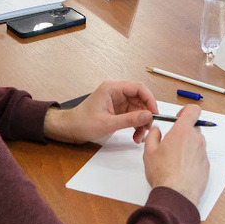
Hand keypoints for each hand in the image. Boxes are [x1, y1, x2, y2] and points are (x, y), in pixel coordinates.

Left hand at [43, 81, 158, 144]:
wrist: (70, 129)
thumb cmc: (82, 123)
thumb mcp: (108, 123)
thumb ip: (129, 120)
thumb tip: (148, 116)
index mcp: (112, 88)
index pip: (138, 87)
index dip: (149, 99)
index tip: (155, 113)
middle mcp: (116, 92)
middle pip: (140, 99)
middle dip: (146, 114)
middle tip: (148, 128)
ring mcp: (117, 101)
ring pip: (138, 109)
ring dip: (141, 122)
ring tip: (139, 136)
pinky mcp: (117, 110)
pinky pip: (132, 115)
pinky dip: (136, 125)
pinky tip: (135, 136)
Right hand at [143, 105, 209, 206]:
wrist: (176, 194)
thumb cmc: (163, 173)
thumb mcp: (149, 152)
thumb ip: (153, 135)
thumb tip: (156, 131)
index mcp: (183, 131)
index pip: (193, 110)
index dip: (186, 111)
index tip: (180, 116)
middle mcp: (196, 139)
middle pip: (193, 128)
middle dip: (184, 133)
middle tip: (172, 144)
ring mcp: (203, 153)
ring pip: (197, 143)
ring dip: (188, 147)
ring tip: (175, 160)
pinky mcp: (206, 165)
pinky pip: (200, 157)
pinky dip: (192, 160)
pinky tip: (182, 170)